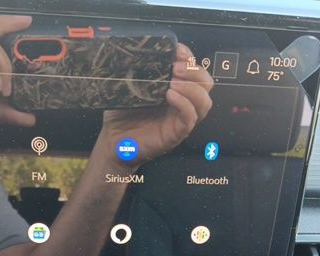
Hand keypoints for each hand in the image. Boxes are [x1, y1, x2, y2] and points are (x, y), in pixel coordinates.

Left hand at [95, 43, 213, 168]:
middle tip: (176, 68)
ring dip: (192, 88)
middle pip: (206, 84)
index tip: (178, 50)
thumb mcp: (129, 87)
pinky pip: (190, 118)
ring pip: (204, 101)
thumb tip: (138, 50)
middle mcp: (182, 103)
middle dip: (195, 72)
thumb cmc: (121, 115)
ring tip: (173, 82)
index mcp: (175, 89)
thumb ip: (138, 70)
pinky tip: (171, 97)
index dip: (190, 57)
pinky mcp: (176, 134)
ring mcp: (181, 119)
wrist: (113, 141)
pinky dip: (184, 104)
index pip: (194, 70)